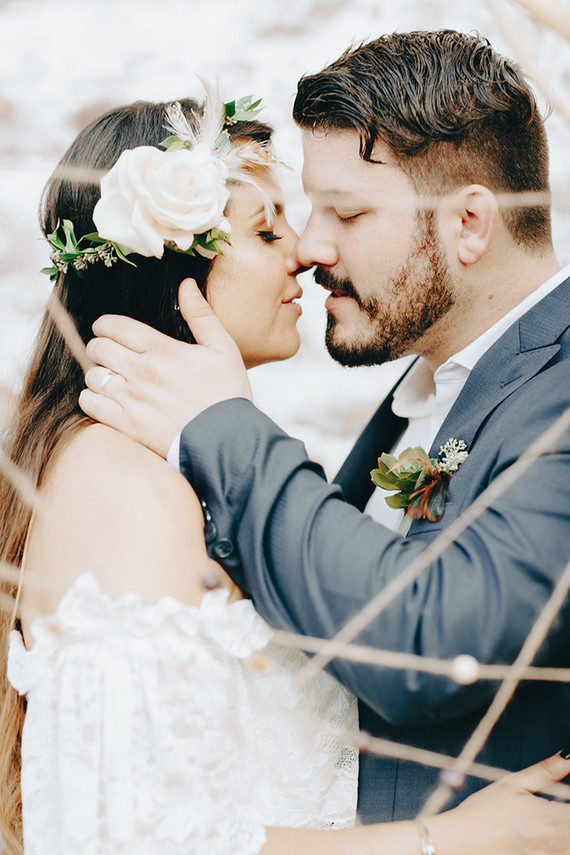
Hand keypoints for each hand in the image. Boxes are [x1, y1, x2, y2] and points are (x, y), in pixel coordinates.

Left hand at [79, 278, 251, 456]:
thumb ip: (201, 315)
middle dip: (99, 346)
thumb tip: (186, 285)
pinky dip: (91, 398)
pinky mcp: (127, 425)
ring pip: (92, 375)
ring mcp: (132, 399)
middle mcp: (143, 372)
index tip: (106, 328)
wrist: (227, 441)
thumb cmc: (227, 394)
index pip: (116, 326)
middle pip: (98, 348)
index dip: (105, 324)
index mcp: (163, 349)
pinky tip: (105, 398)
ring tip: (109, 377)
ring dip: (97, 374)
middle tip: (106, 352)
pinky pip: (90, 404)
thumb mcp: (223, 348)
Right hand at [429, 752, 569, 854]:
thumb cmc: (484, 812)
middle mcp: (559, 842)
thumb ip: (547, 771)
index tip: (564, 794)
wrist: (462, 842)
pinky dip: (559, 844)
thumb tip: (568, 757)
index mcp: (554, 817)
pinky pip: (561, 853)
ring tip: (551, 821)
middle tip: (557, 806)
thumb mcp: (513, 783)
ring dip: (565, 831)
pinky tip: (543, 835)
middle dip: (568, 815)